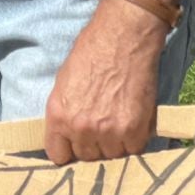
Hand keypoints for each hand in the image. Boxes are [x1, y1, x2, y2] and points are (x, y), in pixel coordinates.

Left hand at [43, 0, 166, 164]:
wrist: (124, 36)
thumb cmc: (92, 51)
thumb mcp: (64, 83)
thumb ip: (65, 113)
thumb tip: (70, 135)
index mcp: (58, 116)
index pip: (58, 155)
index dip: (69, 151)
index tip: (77, 145)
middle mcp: (80, 127)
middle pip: (87, 157)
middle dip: (94, 146)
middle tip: (103, 129)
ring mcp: (108, 131)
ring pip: (111, 156)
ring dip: (116, 145)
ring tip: (120, 124)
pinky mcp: (134, 129)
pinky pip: (134, 150)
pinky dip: (135, 141)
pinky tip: (134, 123)